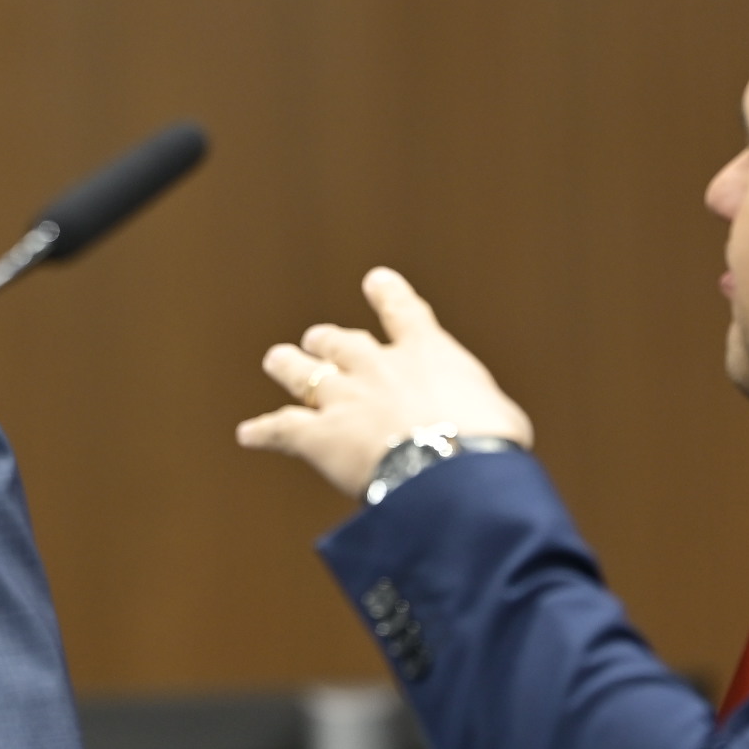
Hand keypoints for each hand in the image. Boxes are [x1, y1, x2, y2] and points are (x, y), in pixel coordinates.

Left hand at [236, 267, 533, 497]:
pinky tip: (248, 435)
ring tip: (277, 360)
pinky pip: (282, 429)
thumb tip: (486, 426)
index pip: (403, 311)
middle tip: (318, 339)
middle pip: (340, 342)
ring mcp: (342, 398)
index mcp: (425, 352)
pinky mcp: (318, 435)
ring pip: (303, 372)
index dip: (387, 294)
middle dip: (328, 340)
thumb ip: (480, 410)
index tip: (375, 279)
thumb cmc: (488, 445)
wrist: (448, 469)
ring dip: (289, 365)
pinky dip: (263, 432)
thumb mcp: (501, 418)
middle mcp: (376, 366)